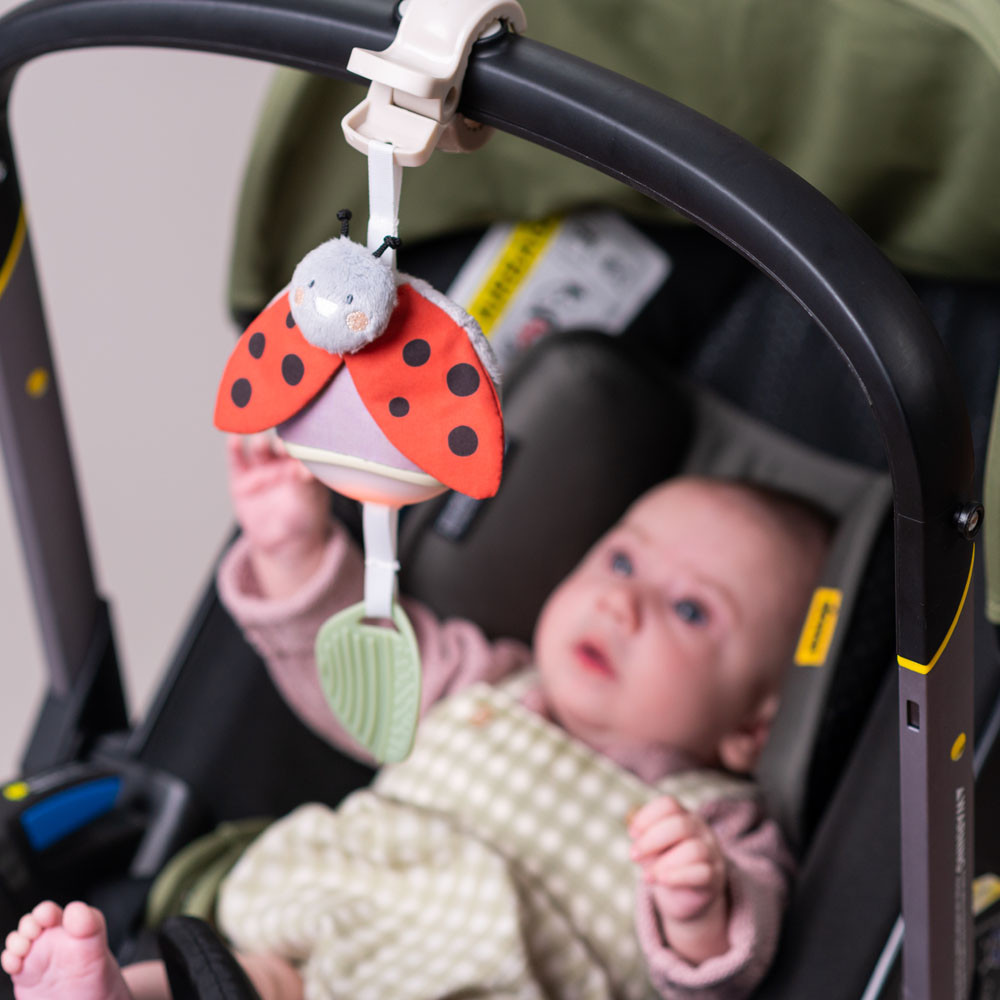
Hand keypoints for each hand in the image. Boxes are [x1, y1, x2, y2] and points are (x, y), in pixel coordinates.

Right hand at [227, 435, 332, 596]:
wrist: (283, 542)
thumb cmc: (304, 518)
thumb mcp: (308, 502)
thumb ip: (306, 484)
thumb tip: (306, 470)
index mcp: (305, 463)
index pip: (304, 447)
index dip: (303, 443)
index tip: (305, 442)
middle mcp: (284, 460)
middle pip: (281, 443)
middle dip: (281, 440)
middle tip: (282, 442)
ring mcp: (262, 467)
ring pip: (261, 450)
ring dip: (261, 443)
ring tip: (261, 442)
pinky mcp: (242, 477)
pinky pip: (238, 459)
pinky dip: (235, 448)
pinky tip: (234, 439)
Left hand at [629, 796, 728, 962]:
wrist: (687, 901)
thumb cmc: (664, 868)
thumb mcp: (651, 851)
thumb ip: (645, 839)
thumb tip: (633, 830)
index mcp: (682, 819)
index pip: (669, 804)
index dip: (648, 816)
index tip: (632, 832)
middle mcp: (700, 832)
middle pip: (680, 822)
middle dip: (653, 837)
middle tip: (633, 854)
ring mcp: (711, 854)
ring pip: (694, 847)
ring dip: (665, 859)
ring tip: (647, 874)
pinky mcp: (715, 879)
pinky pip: (702, 872)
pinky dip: (676, 875)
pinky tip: (659, 881)